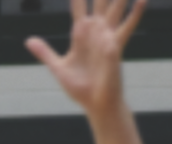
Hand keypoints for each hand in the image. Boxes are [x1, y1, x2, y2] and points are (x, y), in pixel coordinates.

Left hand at [26, 0, 147, 118]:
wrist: (96, 105)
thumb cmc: (81, 88)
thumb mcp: (58, 68)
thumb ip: (45, 52)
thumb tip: (29, 40)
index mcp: (81, 34)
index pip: (79, 5)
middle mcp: (96, 31)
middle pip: (100, 0)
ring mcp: (107, 37)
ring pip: (114, 8)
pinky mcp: (115, 47)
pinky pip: (126, 28)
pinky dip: (135, 13)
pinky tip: (142, 0)